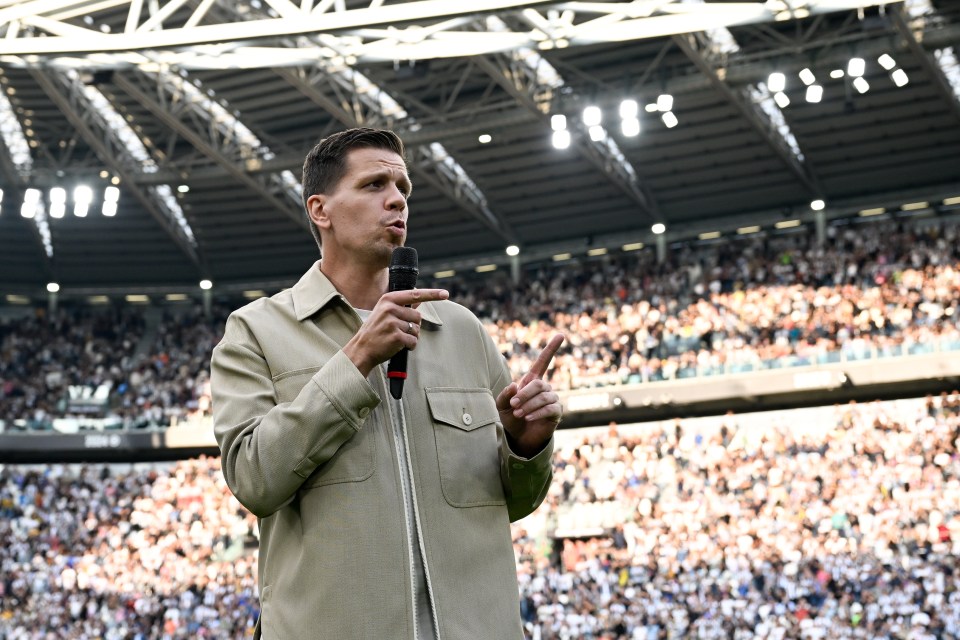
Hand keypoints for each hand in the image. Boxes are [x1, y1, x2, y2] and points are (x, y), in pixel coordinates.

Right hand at [344, 289, 448, 376]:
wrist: (361, 350)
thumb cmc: (374, 331)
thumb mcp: (384, 313)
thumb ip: (402, 305)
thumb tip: (420, 298)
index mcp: (388, 300)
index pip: (414, 295)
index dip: (432, 294)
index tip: (445, 294)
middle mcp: (390, 309)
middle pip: (418, 316)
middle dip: (414, 326)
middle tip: (400, 331)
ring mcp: (393, 323)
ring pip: (417, 329)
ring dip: (412, 337)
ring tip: (397, 339)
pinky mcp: (396, 337)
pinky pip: (414, 341)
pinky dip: (410, 346)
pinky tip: (399, 347)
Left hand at [496, 333, 564, 457]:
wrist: (519, 437)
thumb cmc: (511, 417)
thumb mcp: (501, 406)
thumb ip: (505, 395)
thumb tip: (514, 386)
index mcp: (531, 381)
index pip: (543, 361)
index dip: (551, 348)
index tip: (561, 335)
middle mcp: (544, 388)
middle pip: (539, 384)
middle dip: (525, 394)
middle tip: (513, 404)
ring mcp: (552, 400)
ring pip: (544, 397)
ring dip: (529, 405)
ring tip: (518, 414)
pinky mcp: (556, 413)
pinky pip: (550, 409)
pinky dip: (537, 412)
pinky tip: (527, 418)